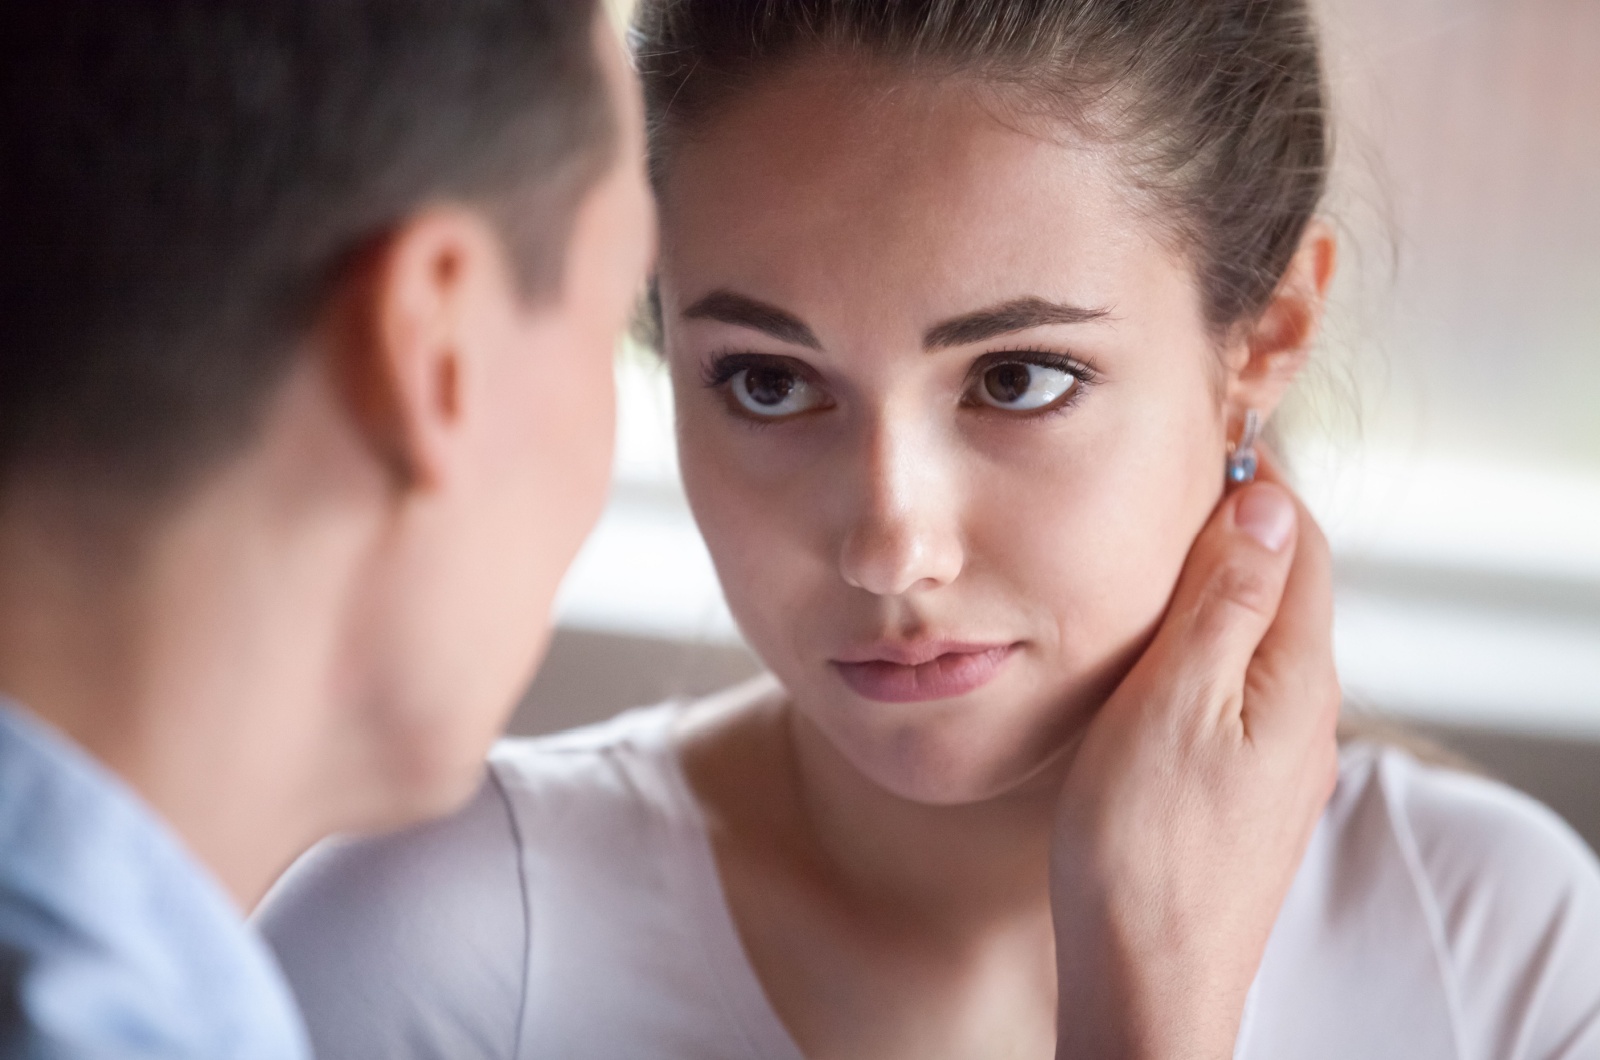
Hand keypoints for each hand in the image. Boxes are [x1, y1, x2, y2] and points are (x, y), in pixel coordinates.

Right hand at [1050, 457, 1340, 1059]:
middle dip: (1234, 526)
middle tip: (1160, 482)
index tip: (1196, 439)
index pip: (1298, 540)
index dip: (1253, 481)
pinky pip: (1235, 687)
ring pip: (1255, 638)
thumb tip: (1266, 504)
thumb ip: (1223, 603)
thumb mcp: (1173, 704)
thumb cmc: (1145, 851)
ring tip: (1144, 554)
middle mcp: (1303, 712)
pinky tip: (1148, 657)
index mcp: (1295, 677)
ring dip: (1214, 586)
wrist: (1147, 980)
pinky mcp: (1244, 789)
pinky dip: (1201, 646)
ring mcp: (1277, 755)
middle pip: (1284, 584)